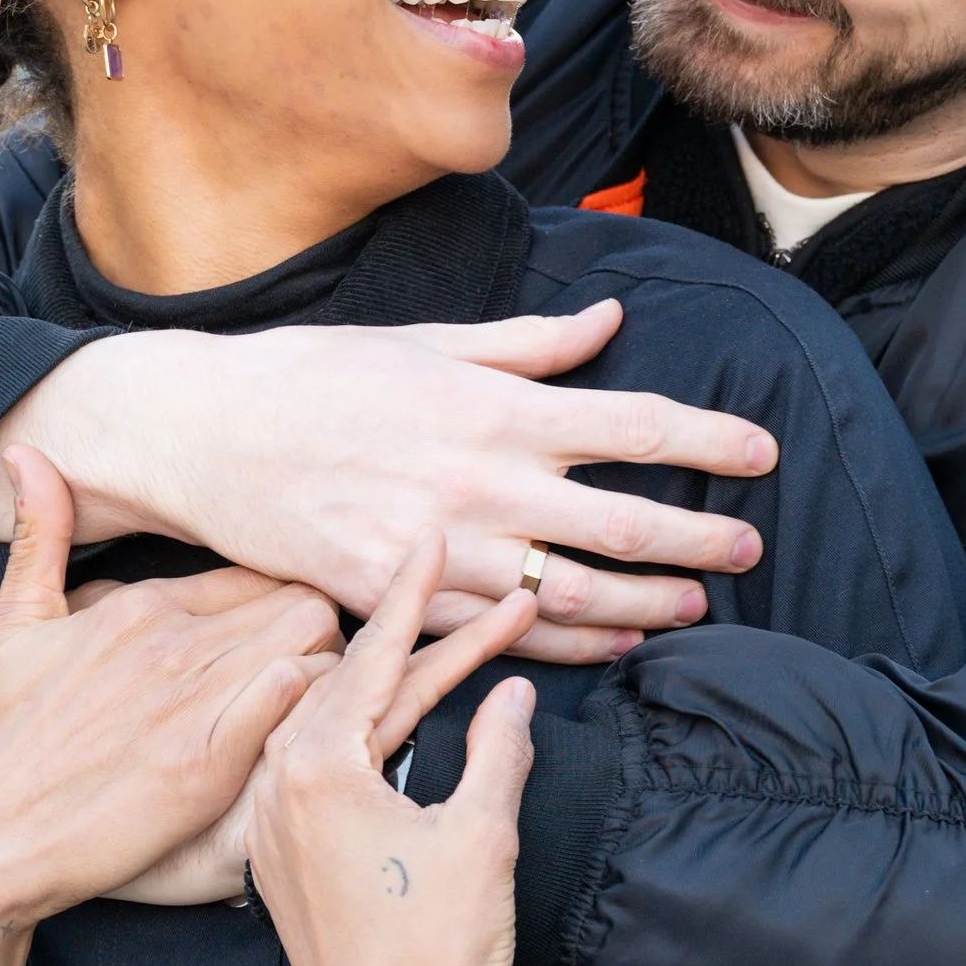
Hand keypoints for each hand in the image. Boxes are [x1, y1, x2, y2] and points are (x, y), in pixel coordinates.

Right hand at [0, 303, 774, 664]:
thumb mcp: (425, 341)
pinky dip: (568, 642)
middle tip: (752, 549)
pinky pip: (503, 631)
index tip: (762, 452)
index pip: (632, 422)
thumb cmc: (313, 375)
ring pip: (573, 591)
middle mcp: (481, 481)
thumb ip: (527, 343)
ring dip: (647, 603)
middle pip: (621, 520)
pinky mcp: (400, 598)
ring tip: (698, 606)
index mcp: (493, 406)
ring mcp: (442, 548)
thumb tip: (610, 320)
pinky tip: (613, 645)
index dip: (708, 439)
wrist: (203, 435)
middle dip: (699, 538)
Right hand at [0, 449, 341, 965]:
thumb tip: (27, 452)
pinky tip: (299, 742)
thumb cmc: (0, 743)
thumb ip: (40, 536)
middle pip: (304, 605)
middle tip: (317, 683)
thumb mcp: (13, 627)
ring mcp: (189, 703)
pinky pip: (293, 701)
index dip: (284, 607)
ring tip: (315, 717)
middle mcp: (170, 643)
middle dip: (322, 639)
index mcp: (139, 607)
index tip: (284, 645)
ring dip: (330, 678)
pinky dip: (310, 713)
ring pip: (316, 648)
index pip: (259, 575)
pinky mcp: (204, 766)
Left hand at [247, 541, 544, 965]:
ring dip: (389, 690)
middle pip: (347, 684)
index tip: (426, 539)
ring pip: (331, 728)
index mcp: (314, 769)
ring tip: (449, 648)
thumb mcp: (484, 834)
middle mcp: (276, 790)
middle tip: (454, 581)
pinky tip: (400, 722)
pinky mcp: (282, 865)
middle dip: (411, 637)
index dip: (411, 596)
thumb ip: (497, 749)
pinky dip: (362, 741)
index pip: (371, 657)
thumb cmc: (442, 952)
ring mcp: (273, 830)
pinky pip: (316, 776)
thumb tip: (511, 693)